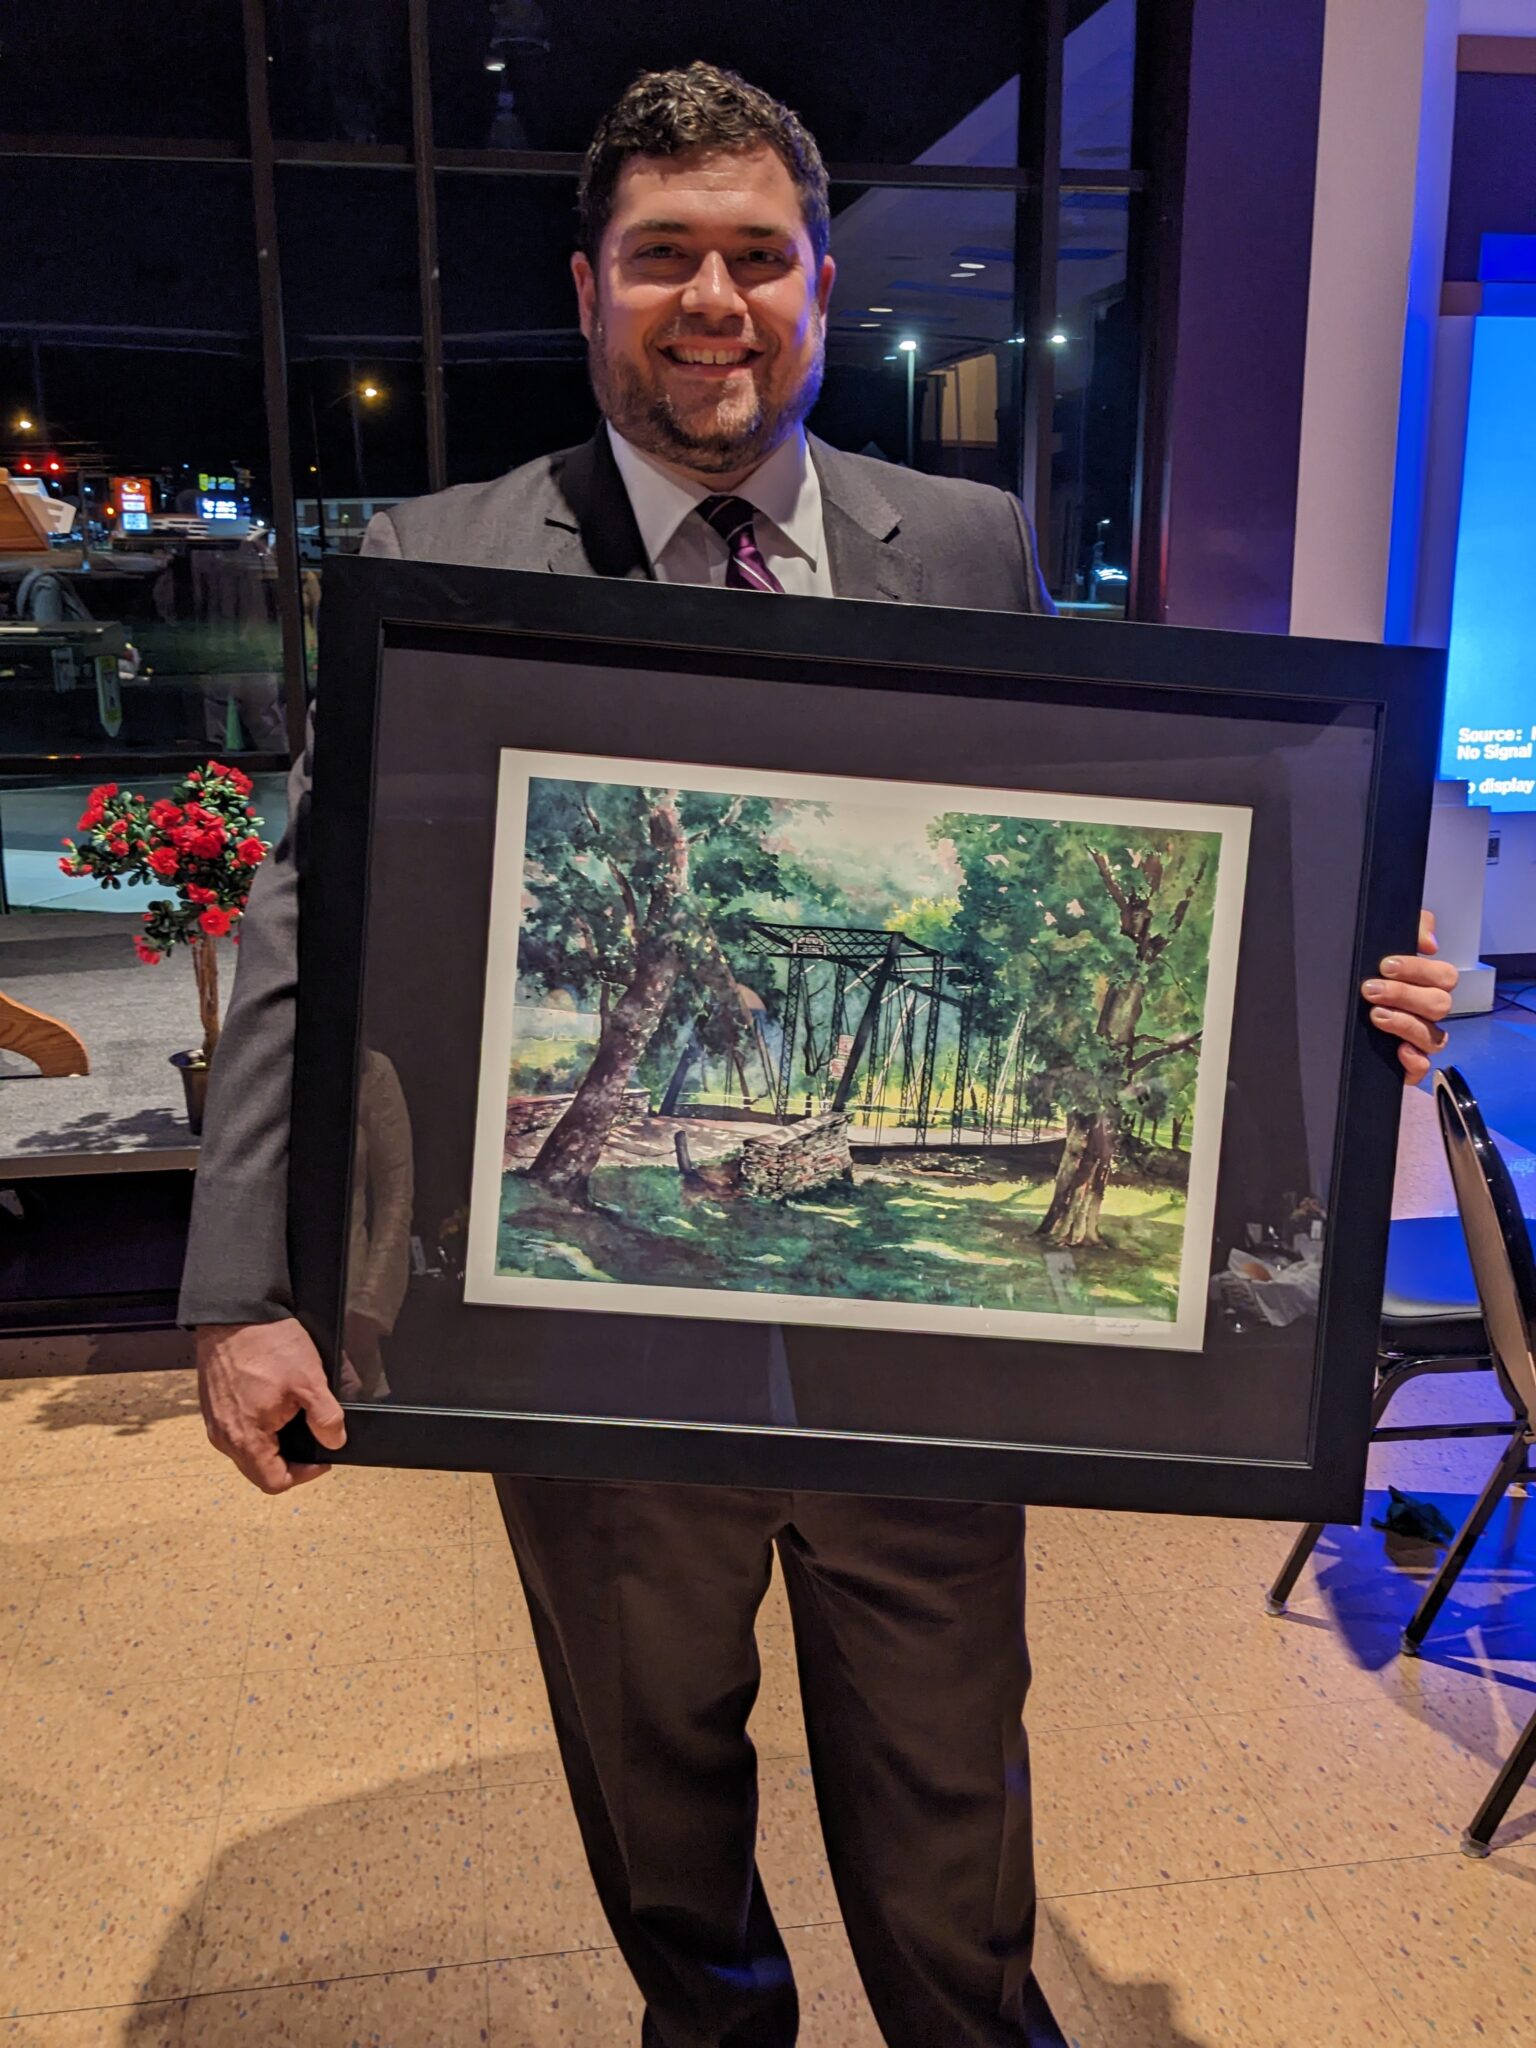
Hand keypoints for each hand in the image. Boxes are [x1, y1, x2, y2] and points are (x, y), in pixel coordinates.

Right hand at [196, 1318, 346, 1492]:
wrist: (232, 1312)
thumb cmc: (264, 1343)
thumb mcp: (308, 1380)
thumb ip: (325, 1417)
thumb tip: (335, 1441)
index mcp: (245, 1438)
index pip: (274, 1482)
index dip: (304, 1474)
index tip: (322, 1457)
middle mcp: (224, 1436)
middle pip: (261, 1469)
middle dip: (290, 1459)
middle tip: (313, 1438)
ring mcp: (216, 1422)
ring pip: (249, 1450)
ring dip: (275, 1443)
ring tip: (296, 1420)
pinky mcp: (214, 1406)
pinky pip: (239, 1430)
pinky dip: (261, 1427)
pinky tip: (276, 1406)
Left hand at [1361, 908, 1456, 1084]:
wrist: (1323, 1017)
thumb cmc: (1363, 976)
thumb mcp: (1382, 943)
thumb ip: (1413, 928)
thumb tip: (1429, 942)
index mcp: (1427, 984)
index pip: (1443, 976)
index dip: (1418, 970)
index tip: (1385, 966)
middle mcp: (1427, 1012)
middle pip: (1440, 1005)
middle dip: (1405, 995)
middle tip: (1371, 989)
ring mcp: (1419, 1040)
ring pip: (1434, 1037)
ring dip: (1406, 1023)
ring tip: (1375, 1015)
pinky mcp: (1407, 1064)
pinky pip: (1423, 1068)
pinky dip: (1415, 1061)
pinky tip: (1399, 1051)